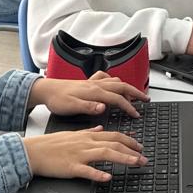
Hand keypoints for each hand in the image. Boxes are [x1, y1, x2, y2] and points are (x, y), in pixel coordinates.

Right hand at [23, 127, 145, 182]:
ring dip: (123, 158)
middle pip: (114, 144)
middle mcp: (86, 143)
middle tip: (144, 158)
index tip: (140, 146)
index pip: (113, 135)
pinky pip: (86, 170)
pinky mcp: (71, 167)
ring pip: (105, 154)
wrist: (33, 151)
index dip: (129, 140)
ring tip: (136, 163)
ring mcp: (79, 154)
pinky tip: (108, 178)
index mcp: (87, 135)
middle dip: (132, 150)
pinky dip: (98, 174)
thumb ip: (88, 131)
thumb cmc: (51, 145)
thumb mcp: (72, 133)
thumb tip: (100, 129)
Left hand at [31, 71, 147, 118]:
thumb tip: (103, 108)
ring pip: (116, 81)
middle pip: (122, 86)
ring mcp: (93, 82)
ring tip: (135, 94)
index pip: (118, 99)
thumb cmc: (57, 99)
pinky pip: (106, 78)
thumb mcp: (71, 107)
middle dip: (136, 93)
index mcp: (94, 92)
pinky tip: (114, 86)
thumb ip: (88, 107)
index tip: (137, 114)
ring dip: (128, 87)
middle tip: (146, 99)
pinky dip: (114, 81)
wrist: (46, 89)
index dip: (129, 107)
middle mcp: (96, 84)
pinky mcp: (88, 82)